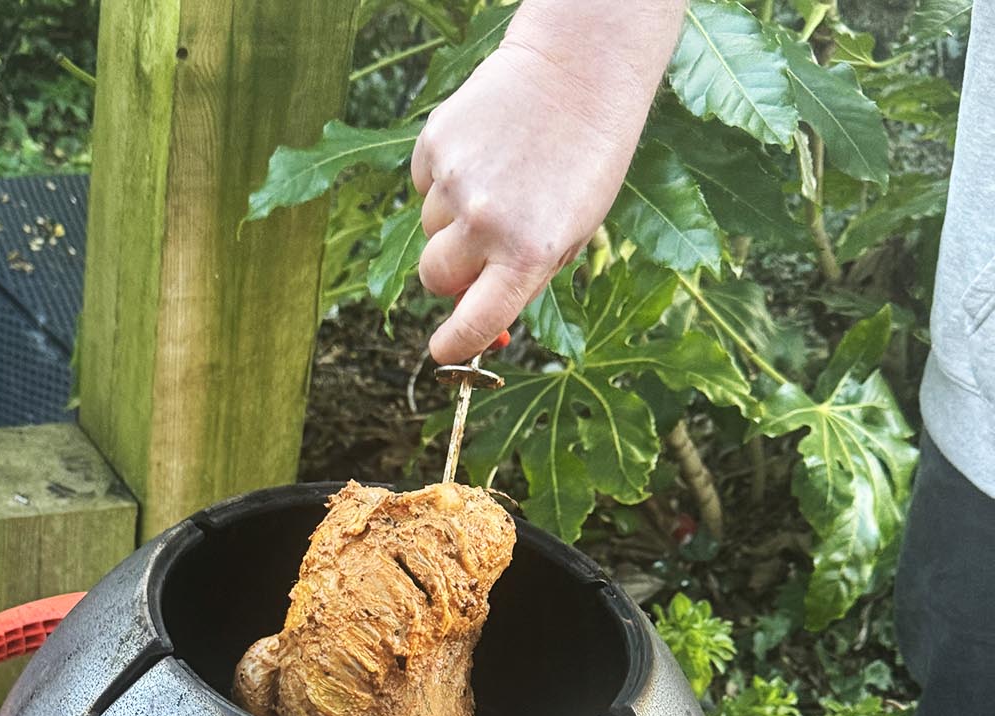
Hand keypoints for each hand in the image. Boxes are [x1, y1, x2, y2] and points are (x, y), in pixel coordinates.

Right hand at [412, 0, 684, 362]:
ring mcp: (456, 182)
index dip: (454, 345)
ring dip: (452, 220)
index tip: (443, 352)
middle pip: (435, 278)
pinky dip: (443, 178)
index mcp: (528, 254)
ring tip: (496, 181)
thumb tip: (481, 327)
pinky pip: (423, 184)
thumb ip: (522, 281)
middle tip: (480, 247)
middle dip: (450, 274)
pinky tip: (483, 153)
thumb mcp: (570, 235)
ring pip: (428, 230)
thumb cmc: (584, 162)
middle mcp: (488, 222)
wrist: (577, 72)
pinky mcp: (436, 143)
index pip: (475, 323)